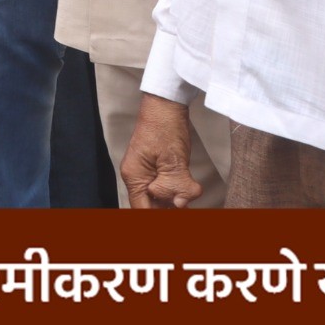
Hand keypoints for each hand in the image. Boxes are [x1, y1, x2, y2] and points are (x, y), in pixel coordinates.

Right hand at [120, 95, 203, 209]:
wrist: (167, 104)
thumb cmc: (165, 126)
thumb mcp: (173, 159)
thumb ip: (176, 185)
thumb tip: (180, 206)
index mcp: (135, 176)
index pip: (143, 210)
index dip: (158, 220)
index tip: (176, 220)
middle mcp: (138, 177)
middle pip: (152, 206)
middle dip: (170, 211)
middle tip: (187, 211)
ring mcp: (148, 173)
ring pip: (161, 198)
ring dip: (176, 202)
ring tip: (190, 200)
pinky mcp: (159, 168)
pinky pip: (167, 188)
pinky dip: (178, 192)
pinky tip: (189, 191)